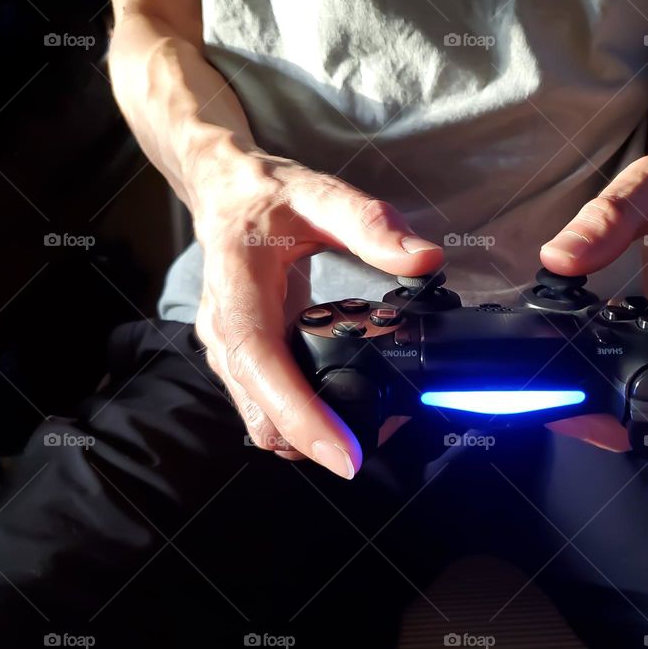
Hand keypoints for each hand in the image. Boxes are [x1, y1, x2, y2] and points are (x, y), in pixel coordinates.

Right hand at [191, 143, 442, 477]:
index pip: (263, 365)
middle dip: (316, 441)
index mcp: (238, 290)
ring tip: (366, 436)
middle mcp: (225, 332)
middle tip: (376, 447)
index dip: (301, 416)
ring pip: (263, 421)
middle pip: (262, 413)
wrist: (224, 193)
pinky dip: (301, 422)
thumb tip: (423, 259)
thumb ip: (371, 225)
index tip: (344, 455)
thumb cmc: (266, 196)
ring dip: (309, 438)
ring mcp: (229, 352)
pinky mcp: (243, 361)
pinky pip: (268, 407)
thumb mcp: (320, 195)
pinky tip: (339, 416)